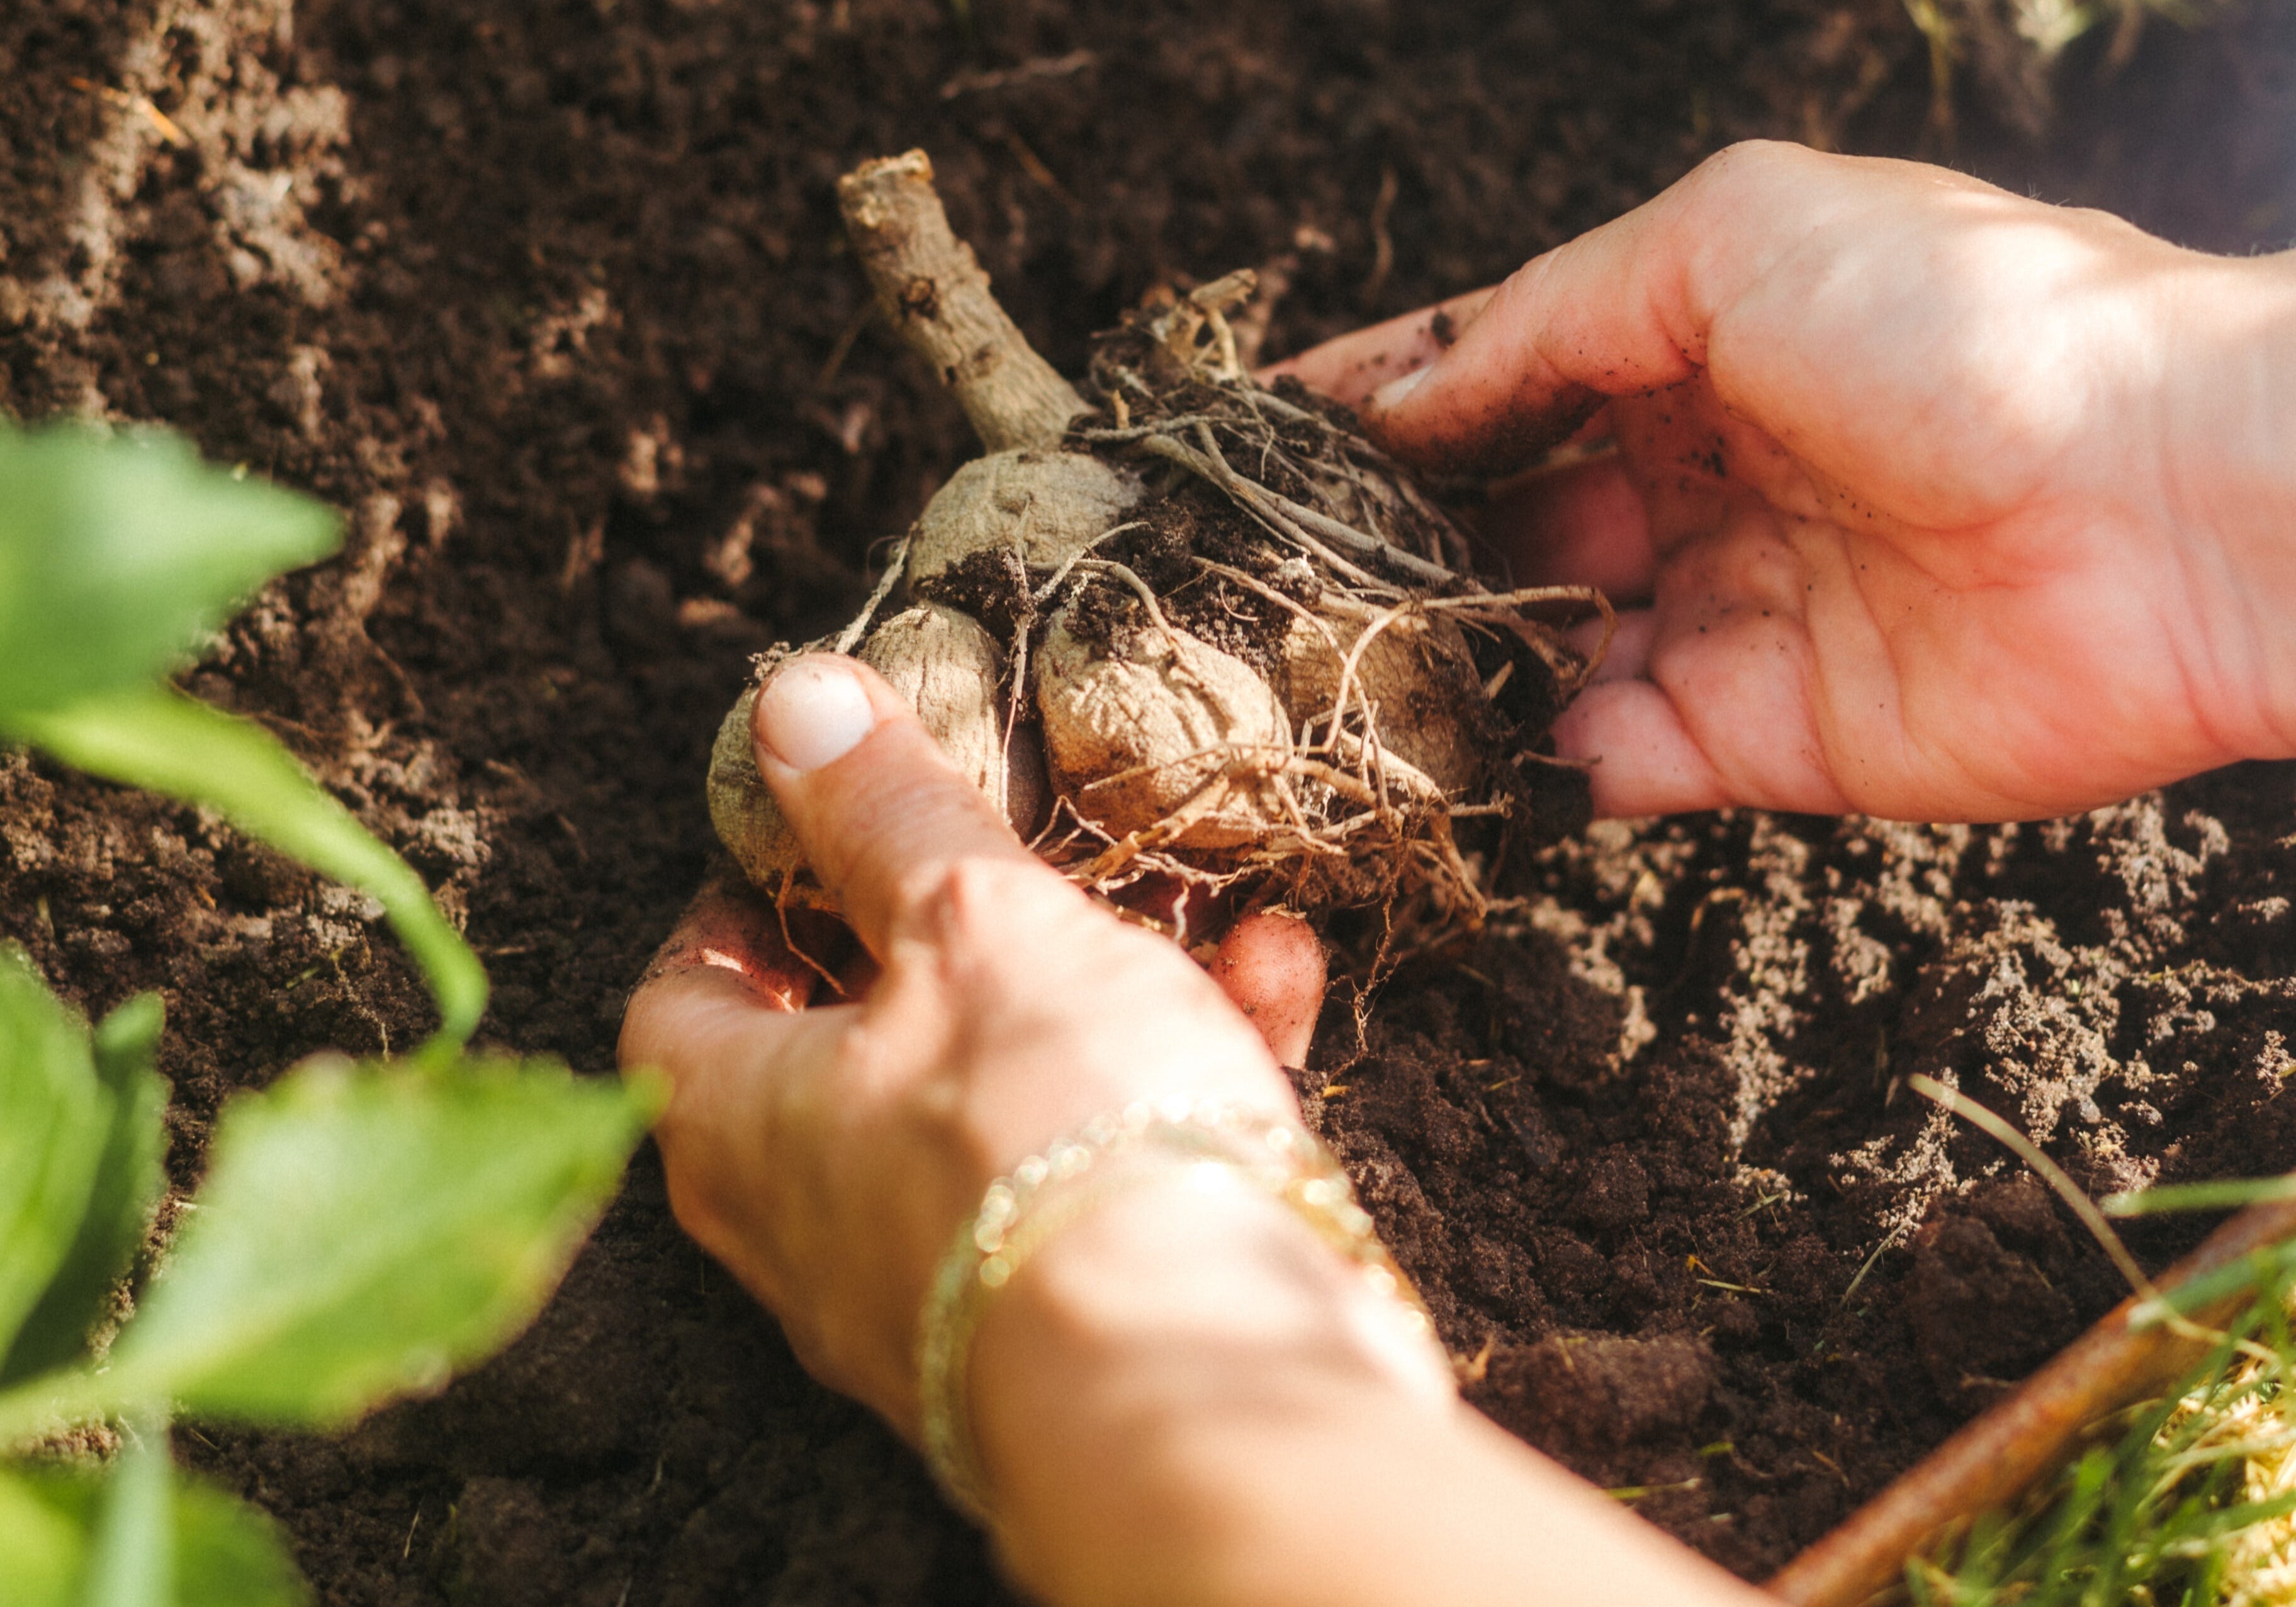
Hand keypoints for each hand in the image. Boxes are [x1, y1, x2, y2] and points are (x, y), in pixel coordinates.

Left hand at [618, 654, 1325, 1431]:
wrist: (1200, 1367)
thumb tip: (793, 705)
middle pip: (855, 1042)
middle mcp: (821, 1219)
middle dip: (954, 928)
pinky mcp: (1077, 1297)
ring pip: (1005, 1090)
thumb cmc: (1043, 1131)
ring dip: (1098, 977)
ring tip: (1184, 890)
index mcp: (743, 1120)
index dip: (740, 899)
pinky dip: (1174, 1058)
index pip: (681, 994)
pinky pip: (1105, 1155)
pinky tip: (1273, 972)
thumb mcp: (969, 921)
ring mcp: (951, 1271)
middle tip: (1009, 846)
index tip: (813, 828)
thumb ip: (887, 815)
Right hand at [1275, 141, 2295, 821]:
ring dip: (1439, 656)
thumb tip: (1415, 397)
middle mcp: (1699, 476)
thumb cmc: (1964, 328)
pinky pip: (1609, 756)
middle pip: (1501, 517)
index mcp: (1695, 341)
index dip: (1377, 403)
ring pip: (1535, 643)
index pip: (1497, 372)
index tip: (1253, 439)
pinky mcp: (1761, 738)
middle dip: (1390, 542)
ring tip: (1327, 670)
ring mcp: (1725, 611)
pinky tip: (1454, 748)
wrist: (2168, 505)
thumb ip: (1552, 314)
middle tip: (1260, 574)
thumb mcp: (1733, 237)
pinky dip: (1532, 758)